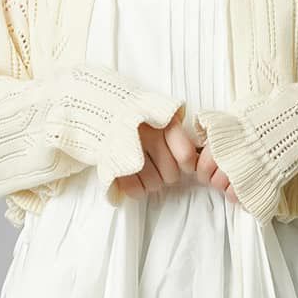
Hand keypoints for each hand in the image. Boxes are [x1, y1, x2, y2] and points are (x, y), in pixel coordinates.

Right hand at [113, 110, 240, 204]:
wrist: (102, 107)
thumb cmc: (138, 115)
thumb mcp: (161, 114)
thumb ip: (177, 133)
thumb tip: (195, 159)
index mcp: (163, 123)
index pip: (186, 157)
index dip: (185, 165)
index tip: (181, 164)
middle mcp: (148, 136)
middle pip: (172, 175)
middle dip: (167, 174)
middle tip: (157, 165)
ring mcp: (130, 151)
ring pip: (155, 184)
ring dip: (153, 183)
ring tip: (144, 170)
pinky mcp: (114, 165)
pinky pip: (135, 190)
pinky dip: (138, 190)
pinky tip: (136, 180)